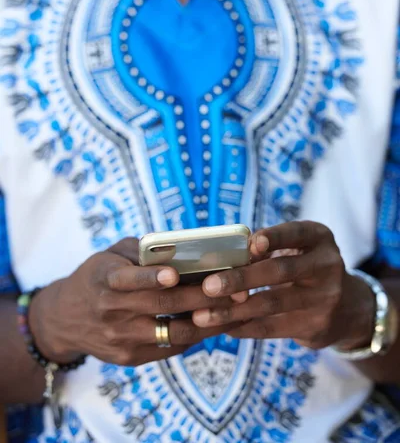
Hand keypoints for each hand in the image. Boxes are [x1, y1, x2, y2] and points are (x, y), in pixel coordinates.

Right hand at [29, 238, 238, 366]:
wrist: (65, 319)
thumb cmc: (98, 276)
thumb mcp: (110, 255)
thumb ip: (142, 251)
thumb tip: (184, 247)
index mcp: (105, 279)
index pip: (128, 279)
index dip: (151, 277)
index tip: (174, 274)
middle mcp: (111, 311)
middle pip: (162, 306)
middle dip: (202, 298)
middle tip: (234, 288)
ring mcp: (120, 338)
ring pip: (173, 333)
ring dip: (208, 322)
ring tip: (234, 308)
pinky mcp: (129, 357)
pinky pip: (170, 349)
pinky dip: (195, 336)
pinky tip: (215, 322)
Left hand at [193, 221, 374, 349]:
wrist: (347, 308)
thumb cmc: (305, 267)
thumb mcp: (298, 248)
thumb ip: (268, 248)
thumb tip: (221, 258)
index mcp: (319, 237)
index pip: (296, 233)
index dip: (275, 237)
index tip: (251, 244)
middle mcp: (327, 265)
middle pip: (280, 270)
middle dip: (241, 278)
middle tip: (208, 286)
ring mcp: (324, 298)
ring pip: (272, 303)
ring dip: (234, 311)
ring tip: (203, 316)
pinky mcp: (316, 326)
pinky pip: (274, 328)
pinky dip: (245, 328)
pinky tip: (223, 328)